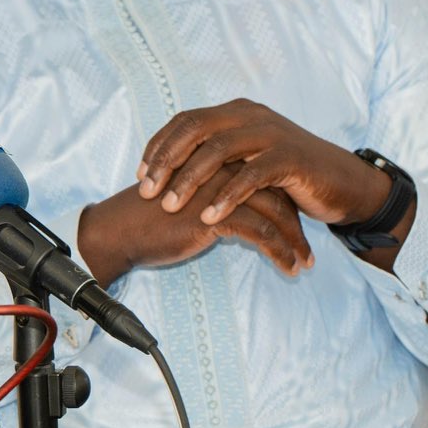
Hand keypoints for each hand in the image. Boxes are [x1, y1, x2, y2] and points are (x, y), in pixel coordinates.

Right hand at [78, 180, 311, 288]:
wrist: (119, 231)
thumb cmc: (147, 220)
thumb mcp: (187, 199)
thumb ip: (212, 195)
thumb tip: (238, 213)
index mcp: (214, 159)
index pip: (264, 176)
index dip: (285, 202)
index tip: (296, 230)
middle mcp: (221, 167)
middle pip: (276, 191)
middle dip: (296, 224)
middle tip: (307, 252)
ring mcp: (220, 188)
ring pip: (275, 211)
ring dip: (293, 241)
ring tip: (302, 265)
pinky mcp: (215, 212)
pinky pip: (261, 232)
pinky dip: (279, 251)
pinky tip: (288, 268)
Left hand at [138, 100, 400, 235]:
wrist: (342, 183)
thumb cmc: (287, 177)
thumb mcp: (245, 161)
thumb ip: (215, 158)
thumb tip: (169, 171)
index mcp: (235, 112)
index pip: (185, 121)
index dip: (158, 146)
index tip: (139, 175)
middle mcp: (250, 115)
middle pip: (195, 129)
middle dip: (165, 160)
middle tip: (146, 191)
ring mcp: (271, 133)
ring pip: (218, 149)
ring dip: (190, 178)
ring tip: (170, 205)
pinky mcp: (290, 157)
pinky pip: (251, 174)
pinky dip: (228, 195)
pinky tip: (210, 216)